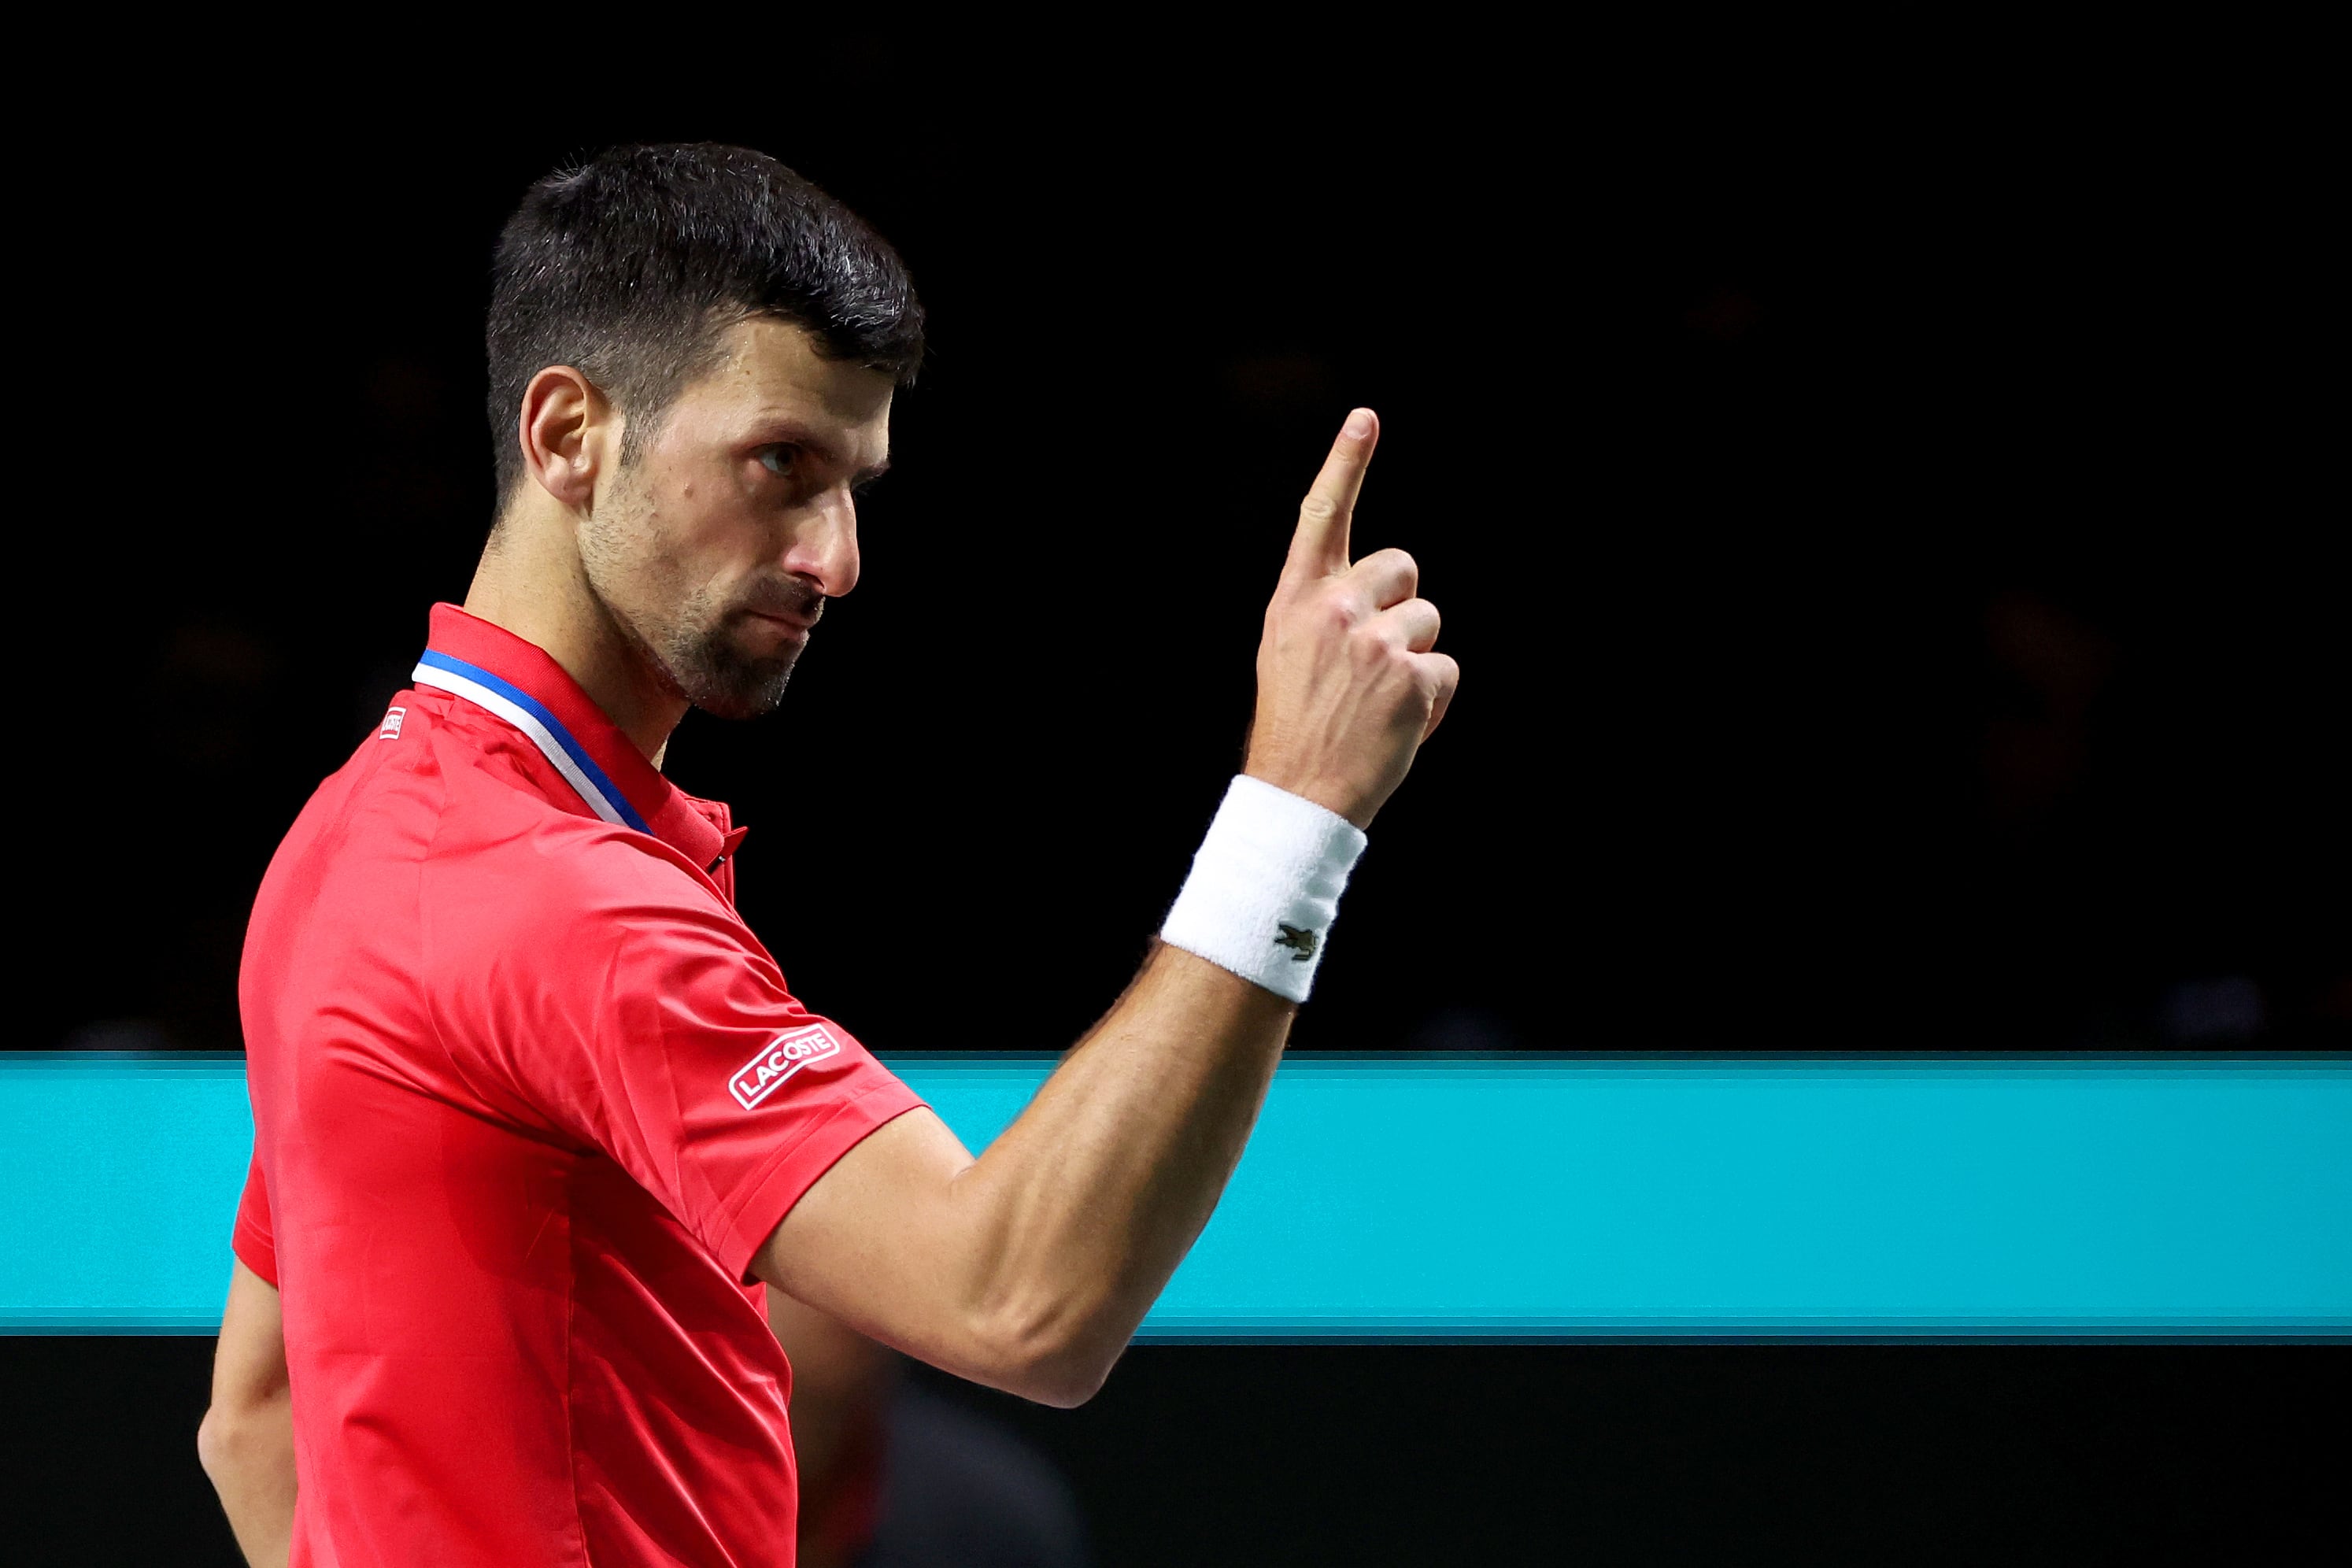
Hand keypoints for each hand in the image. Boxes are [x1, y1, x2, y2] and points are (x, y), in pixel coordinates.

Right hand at [1242, 409, 1458, 828]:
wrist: (1298, 795)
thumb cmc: (1298, 724)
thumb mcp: (1289, 651)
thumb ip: (1325, 608)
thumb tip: (1386, 588)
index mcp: (1296, 600)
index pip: (1321, 517)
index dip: (1344, 464)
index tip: (1365, 419)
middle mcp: (1333, 609)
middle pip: (1404, 567)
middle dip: (1402, 605)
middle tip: (1371, 660)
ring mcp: (1374, 641)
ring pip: (1429, 621)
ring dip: (1416, 659)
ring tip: (1378, 701)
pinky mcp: (1410, 676)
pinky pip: (1445, 669)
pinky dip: (1432, 700)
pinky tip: (1398, 724)